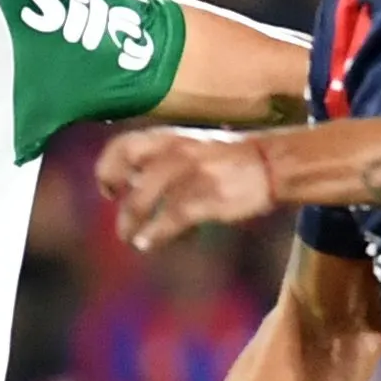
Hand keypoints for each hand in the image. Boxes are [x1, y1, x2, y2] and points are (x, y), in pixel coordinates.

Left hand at [96, 129, 274, 251]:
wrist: (272, 164)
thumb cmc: (230, 160)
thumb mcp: (193, 147)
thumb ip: (162, 161)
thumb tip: (133, 184)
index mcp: (171, 137)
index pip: (125, 144)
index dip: (108, 166)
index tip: (108, 189)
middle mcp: (175, 150)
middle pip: (127, 164)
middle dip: (113, 188)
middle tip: (119, 216)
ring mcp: (190, 172)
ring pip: (142, 196)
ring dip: (130, 221)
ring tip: (131, 239)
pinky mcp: (206, 196)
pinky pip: (169, 217)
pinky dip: (155, 233)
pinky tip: (149, 243)